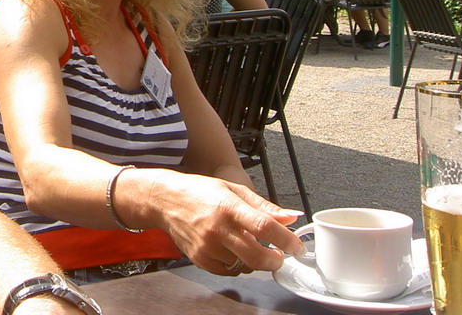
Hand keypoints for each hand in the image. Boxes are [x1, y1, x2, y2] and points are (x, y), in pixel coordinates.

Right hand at [134, 170, 304, 275]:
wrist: (165, 200)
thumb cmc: (199, 192)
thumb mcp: (233, 189)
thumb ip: (264, 206)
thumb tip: (291, 217)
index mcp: (228, 206)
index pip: (264, 226)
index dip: (286, 240)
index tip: (296, 246)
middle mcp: (218, 228)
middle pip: (257, 256)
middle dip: (275, 260)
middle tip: (279, 255)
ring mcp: (208, 246)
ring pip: (244, 266)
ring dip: (253, 260)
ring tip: (246, 244)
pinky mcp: (200, 259)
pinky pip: (229, 271)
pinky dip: (236, 264)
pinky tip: (231, 249)